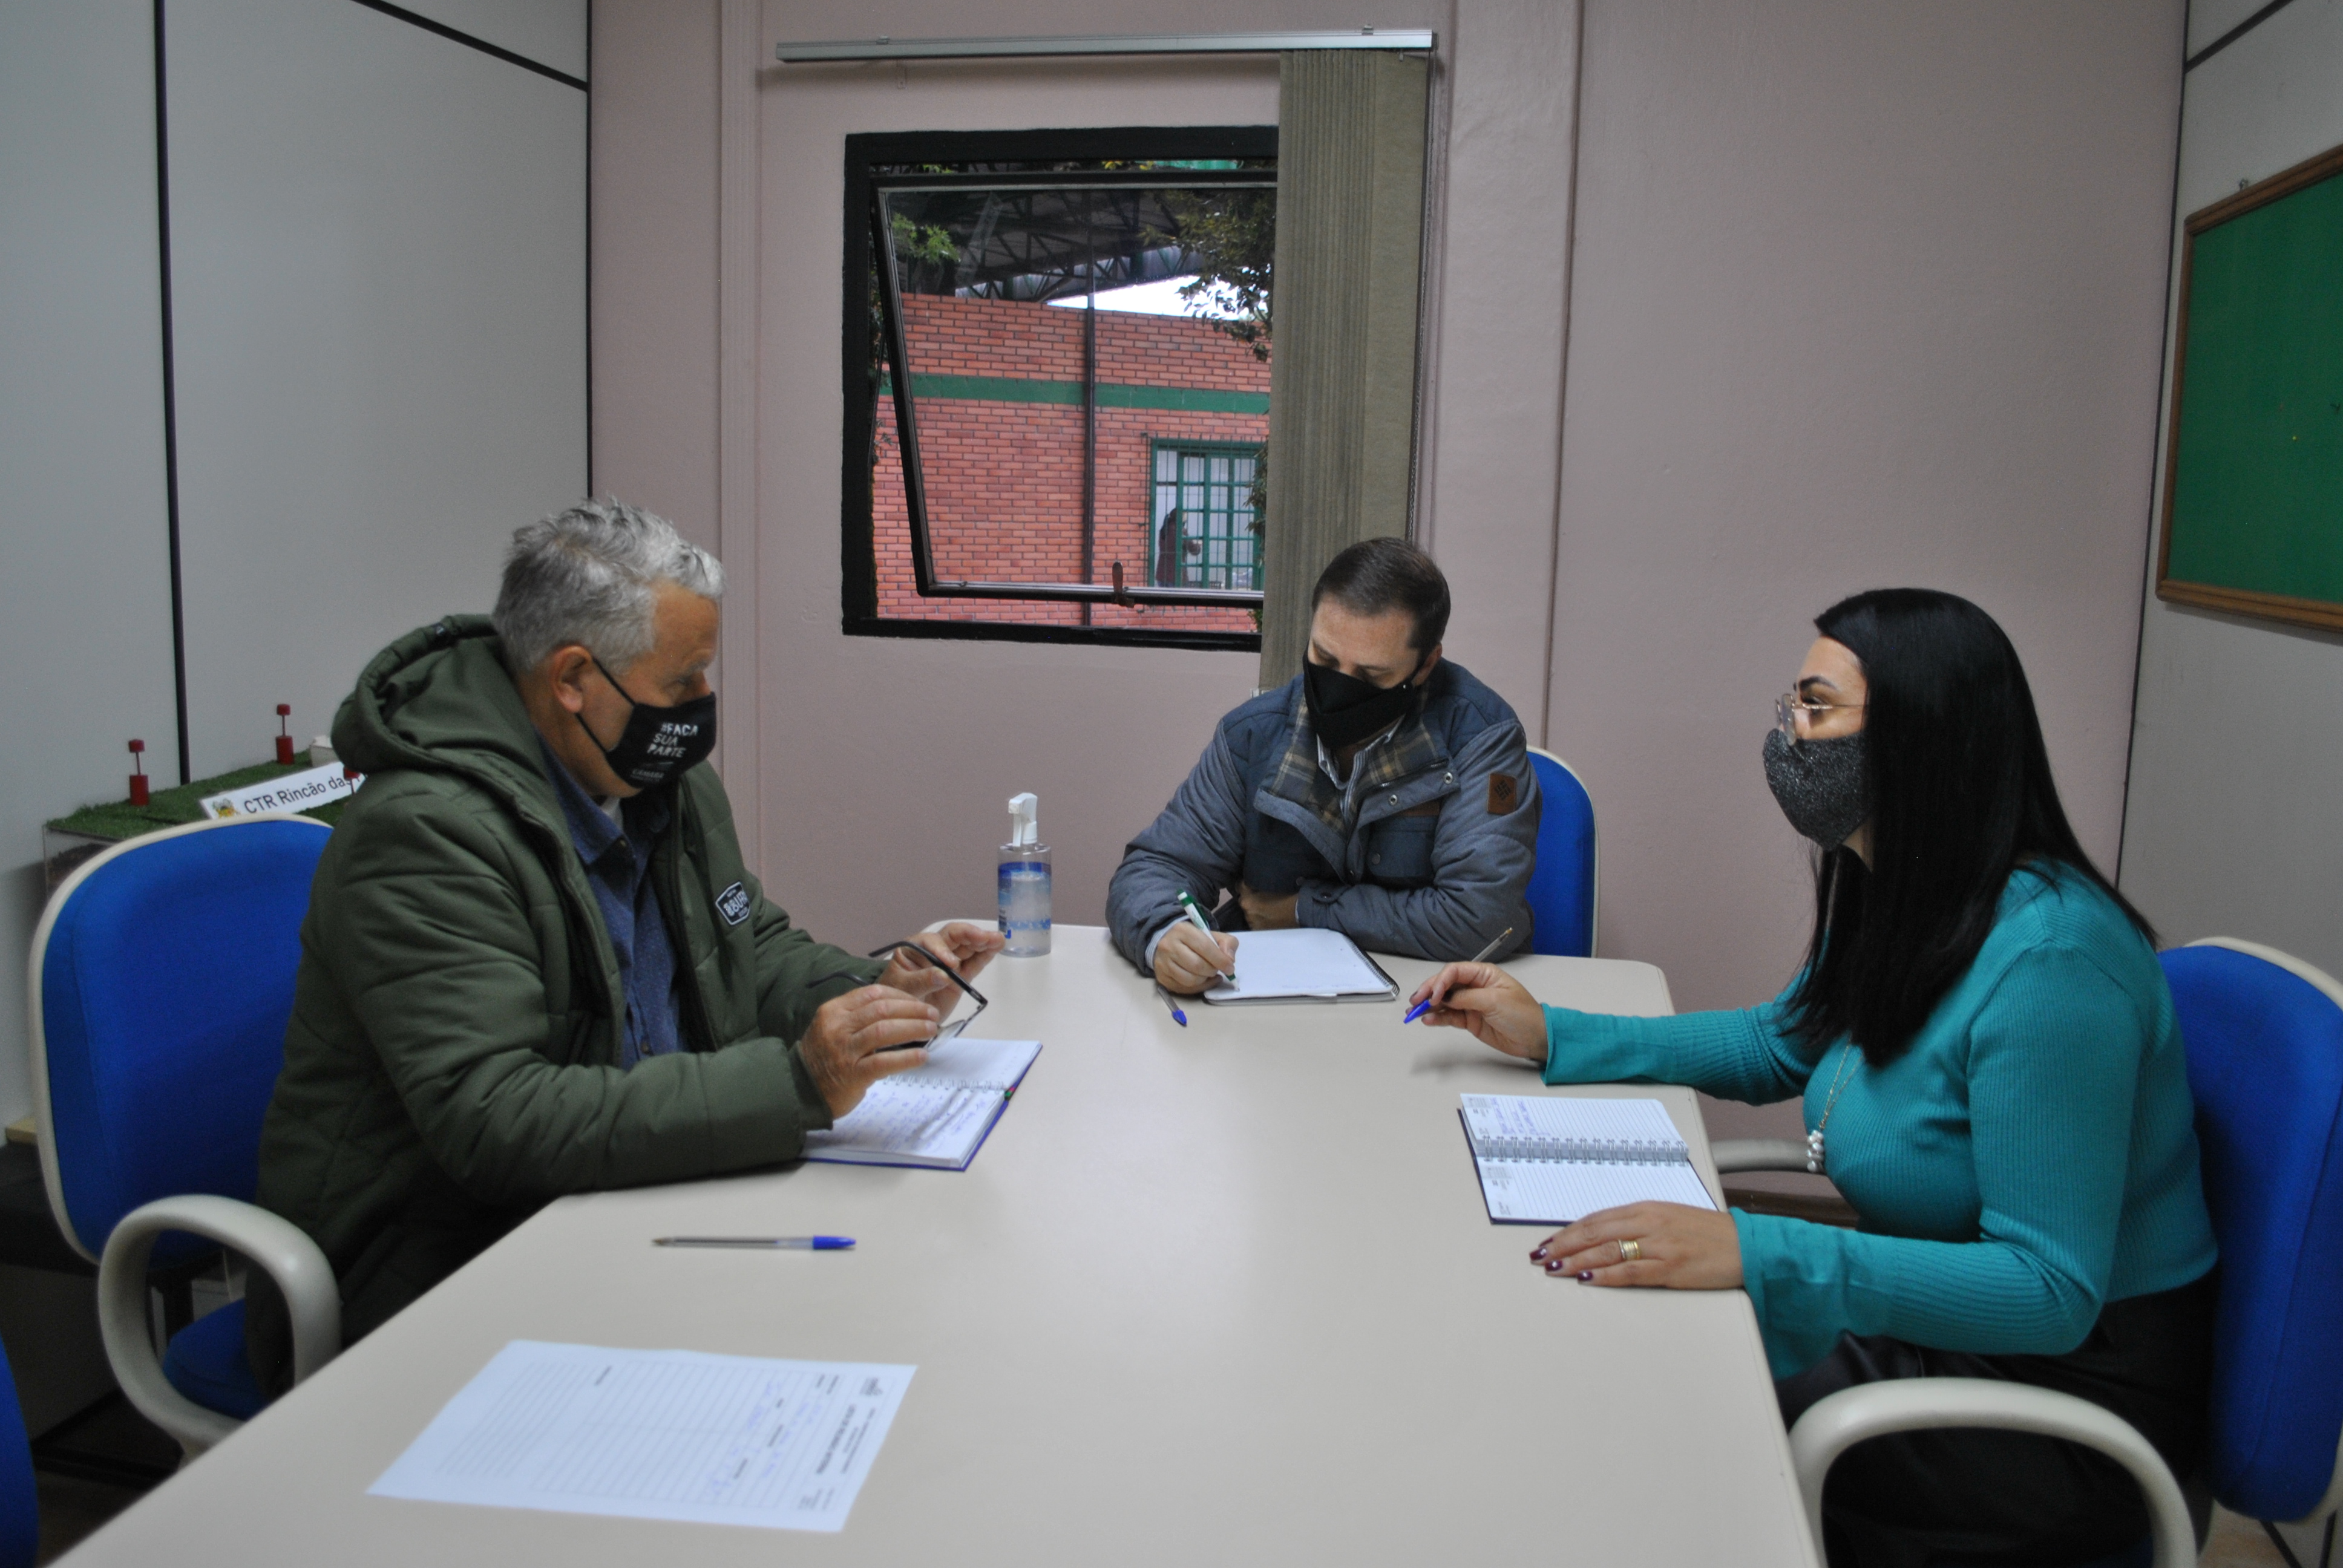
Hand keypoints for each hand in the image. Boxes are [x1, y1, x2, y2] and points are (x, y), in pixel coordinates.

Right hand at [797, 985, 939, 1117]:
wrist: (800, 1090)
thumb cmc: (824, 1058)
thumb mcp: (834, 1028)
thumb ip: (859, 1017)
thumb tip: (900, 1009)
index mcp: (834, 1011)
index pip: (873, 993)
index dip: (901, 995)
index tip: (919, 1001)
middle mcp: (838, 1027)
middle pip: (883, 1009)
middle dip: (913, 1010)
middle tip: (932, 1015)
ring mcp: (844, 1051)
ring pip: (885, 1031)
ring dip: (913, 1028)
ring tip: (931, 1030)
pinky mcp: (852, 1074)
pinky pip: (884, 1061)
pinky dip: (906, 1058)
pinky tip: (921, 1056)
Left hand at [878, 923, 1006, 1021]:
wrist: (901, 1018)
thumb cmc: (895, 998)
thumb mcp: (902, 989)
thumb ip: (921, 980)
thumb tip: (943, 975)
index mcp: (915, 948)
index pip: (932, 942)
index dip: (943, 950)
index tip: (951, 965)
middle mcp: (933, 951)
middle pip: (954, 938)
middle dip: (971, 936)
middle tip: (987, 937)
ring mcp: (948, 963)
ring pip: (967, 948)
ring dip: (983, 942)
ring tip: (999, 939)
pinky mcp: (959, 976)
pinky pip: (974, 963)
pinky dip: (985, 955)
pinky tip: (997, 947)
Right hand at [1154, 923, 1238, 994]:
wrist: (1168, 943)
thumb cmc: (1193, 940)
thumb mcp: (1212, 934)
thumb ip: (1227, 943)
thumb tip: (1229, 960)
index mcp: (1182, 930)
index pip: (1204, 947)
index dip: (1220, 960)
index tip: (1230, 967)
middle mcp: (1168, 946)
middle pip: (1197, 965)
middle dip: (1212, 970)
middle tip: (1216, 969)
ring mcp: (1163, 963)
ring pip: (1190, 980)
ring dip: (1204, 980)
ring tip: (1207, 973)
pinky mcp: (1161, 977)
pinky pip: (1184, 989)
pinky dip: (1198, 987)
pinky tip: (1202, 981)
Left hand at [1236, 883, 1298, 929]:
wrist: (1300, 911)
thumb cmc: (1287, 895)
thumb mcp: (1269, 884)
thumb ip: (1257, 884)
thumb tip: (1253, 882)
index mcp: (1247, 899)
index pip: (1239, 886)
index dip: (1245, 883)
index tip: (1251, 882)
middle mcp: (1246, 912)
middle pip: (1244, 901)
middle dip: (1249, 898)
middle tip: (1259, 896)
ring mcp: (1252, 923)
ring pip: (1249, 913)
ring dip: (1254, 910)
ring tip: (1265, 908)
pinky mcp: (1260, 931)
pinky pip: (1256, 922)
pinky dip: (1260, 919)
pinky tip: (1268, 917)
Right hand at [1408, 962, 1548, 1062]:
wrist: (1536, 1038)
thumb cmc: (1523, 1014)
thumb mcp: (1496, 1001)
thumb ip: (1468, 998)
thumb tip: (1445, 998)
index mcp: (1484, 974)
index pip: (1455, 971)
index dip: (1441, 981)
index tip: (1434, 995)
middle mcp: (1475, 986)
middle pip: (1445, 985)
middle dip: (1429, 992)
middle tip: (1416, 1002)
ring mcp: (1471, 1003)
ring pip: (1444, 1001)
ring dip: (1429, 1006)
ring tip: (1415, 1012)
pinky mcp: (1469, 1020)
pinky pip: (1449, 1017)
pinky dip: (1437, 1018)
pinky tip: (1428, 1020)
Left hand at [1529, 1202, 1742, 1289]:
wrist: (1746, 1246)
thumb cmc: (1709, 1233)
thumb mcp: (1669, 1219)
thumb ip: (1638, 1224)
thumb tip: (1604, 1236)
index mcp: (1646, 1208)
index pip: (1596, 1219)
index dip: (1568, 1231)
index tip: (1548, 1241)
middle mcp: (1649, 1222)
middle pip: (1595, 1232)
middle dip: (1563, 1245)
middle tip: (1540, 1256)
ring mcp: (1660, 1244)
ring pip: (1607, 1251)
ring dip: (1576, 1261)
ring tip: (1555, 1269)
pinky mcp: (1671, 1266)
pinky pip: (1631, 1271)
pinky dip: (1606, 1276)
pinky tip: (1588, 1280)